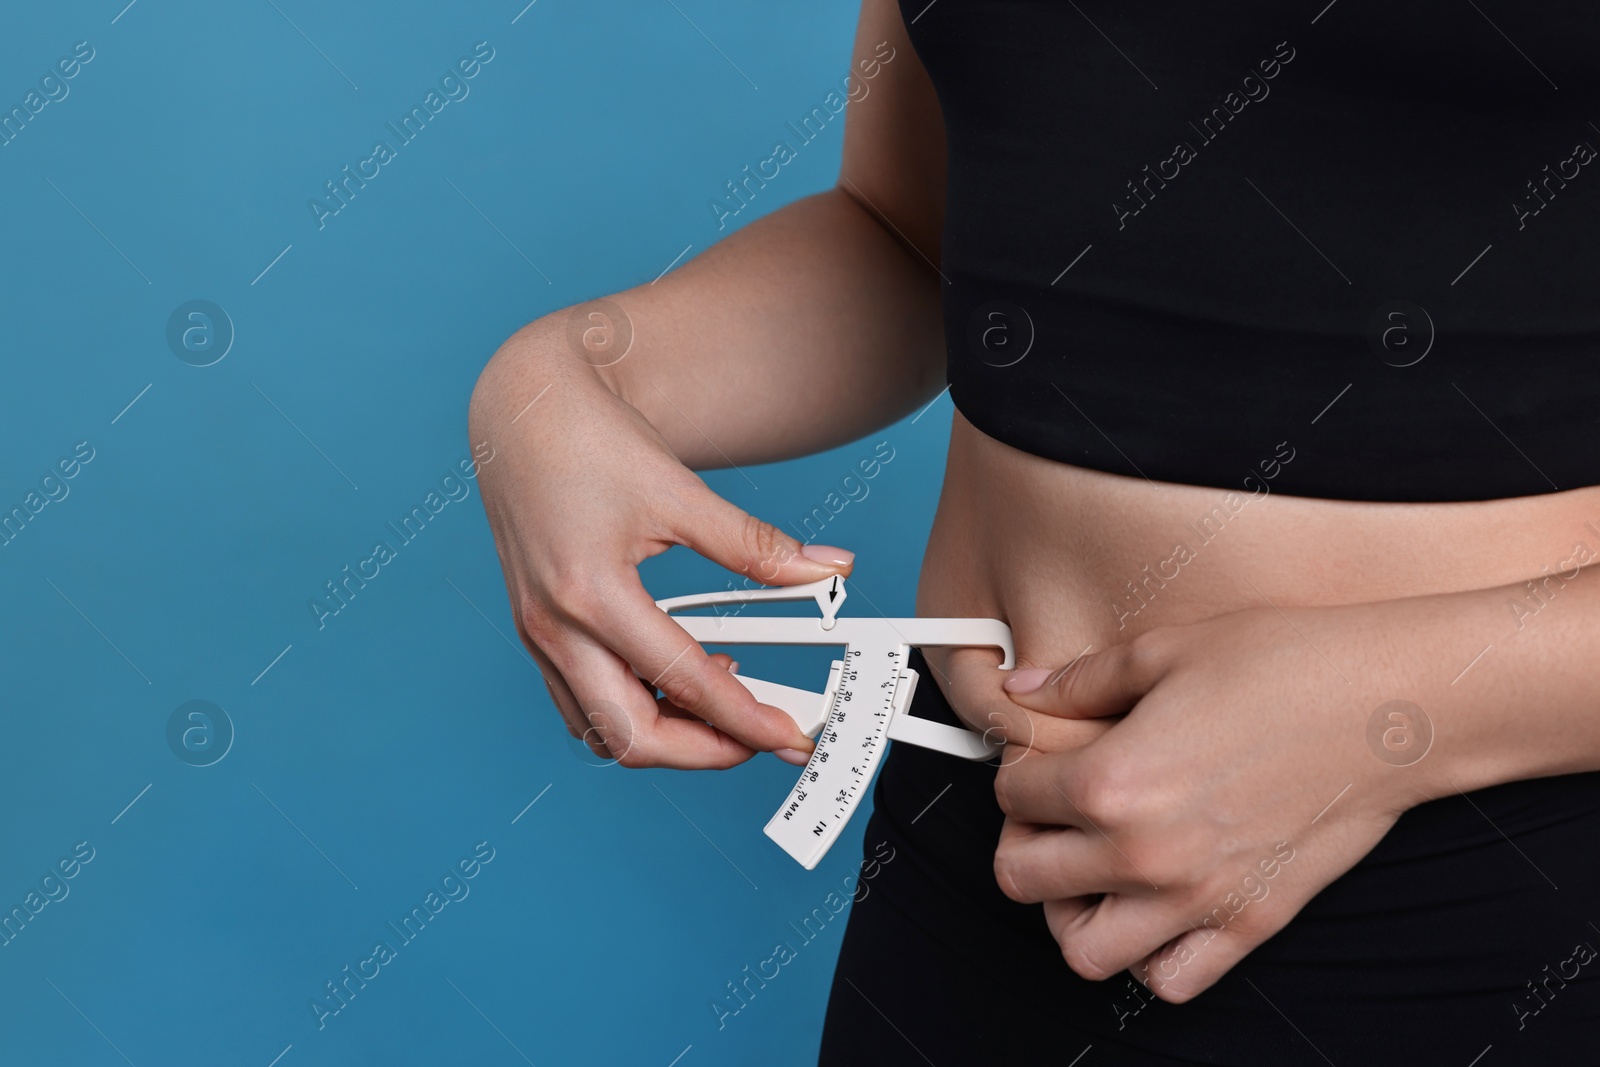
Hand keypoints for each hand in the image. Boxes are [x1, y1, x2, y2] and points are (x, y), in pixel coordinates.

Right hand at [468, 324, 853, 768]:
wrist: (522, 408)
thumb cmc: (587, 438)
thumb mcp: (680, 491)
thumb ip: (755, 544)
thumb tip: (826, 568)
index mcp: (592, 594)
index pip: (683, 681)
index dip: (745, 720)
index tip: (787, 736)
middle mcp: (555, 628)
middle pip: (632, 737)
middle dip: (702, 751)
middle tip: (758, 735)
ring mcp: (538, 635)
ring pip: (599, 731)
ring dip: (663, 736)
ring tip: (720, 701)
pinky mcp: (535, 630)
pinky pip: (578, 704)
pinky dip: (629, 710)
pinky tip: (671, 677)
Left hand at [991, 603, 1443, 1001]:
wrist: (1390, 703)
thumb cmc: (1283, 663)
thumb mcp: (1163, 650)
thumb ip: (1079, 681)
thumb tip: (1021, 694)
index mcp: (1111, 782)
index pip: (1011, 794)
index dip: (1017, 767)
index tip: (1041, 754)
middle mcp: (1144, 854)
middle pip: (1022, 876)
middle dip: (1021, 838)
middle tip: (1048, 812)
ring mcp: (1197, 898)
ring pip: (1082, 950)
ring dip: (1068, 911)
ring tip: (1088, 869)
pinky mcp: (1250, 922)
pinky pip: (1170, 979)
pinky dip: (1146, 956)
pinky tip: (1152, 906)